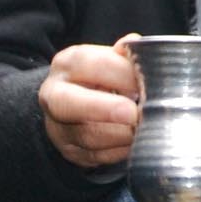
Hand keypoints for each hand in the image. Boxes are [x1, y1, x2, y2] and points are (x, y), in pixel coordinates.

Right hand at [39, 39, 142, 167]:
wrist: (76, 106)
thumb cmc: (102, 79)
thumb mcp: (109, 60)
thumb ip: (124, 55)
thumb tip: (136, 44)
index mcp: (68, 64)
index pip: (90, 64)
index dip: (121, 74)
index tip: (145, 83)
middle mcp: (55, 94)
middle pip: (68, 103)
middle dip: (104, 109)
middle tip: (134, 114)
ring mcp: (59, 126)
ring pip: (86, 136)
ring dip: (120, 135)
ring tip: (142, 129)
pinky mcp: (70, 151)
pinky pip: (96, 157)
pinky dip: (119, 152)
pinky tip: (135, 144)